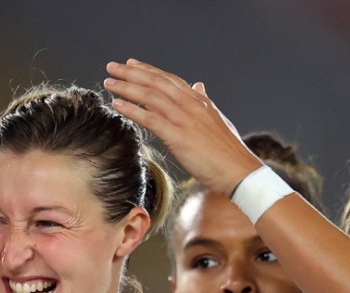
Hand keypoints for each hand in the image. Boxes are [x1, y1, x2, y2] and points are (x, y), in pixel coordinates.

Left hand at [104, 60, 261, 197]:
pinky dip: (132, 110)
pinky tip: (118, 105)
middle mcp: (191, 105)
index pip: (169, 79)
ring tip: (109, 83)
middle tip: (112, 67)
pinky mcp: (178, 137)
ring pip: (150, 97)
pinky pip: (150, 119)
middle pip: (156, 82)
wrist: (240, 171)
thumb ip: (205, 101)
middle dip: (131, 73)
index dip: (148, 70)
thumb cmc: (229, 152)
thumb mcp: (218, 120)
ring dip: (127, 88)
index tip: (131, 64)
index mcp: (200, 101)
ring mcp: (184, 119)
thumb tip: (199, 85)